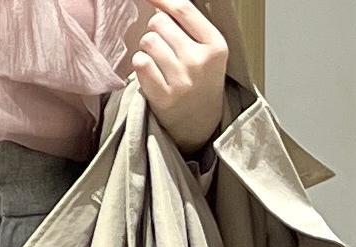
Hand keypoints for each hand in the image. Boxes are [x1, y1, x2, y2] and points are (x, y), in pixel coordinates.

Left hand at [131, 0, 228, 158]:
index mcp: (215, 44)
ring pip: (147, 41)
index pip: (183, 9)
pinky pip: (140, 63)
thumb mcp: (208, 51)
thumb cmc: (201, 81)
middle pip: (159, 23)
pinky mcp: (163, 97)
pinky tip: (150, 72)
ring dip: (147, 48)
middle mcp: (199, 61)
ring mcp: (181, 80)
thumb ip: (189, 26)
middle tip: (164, 46)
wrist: (201, 125)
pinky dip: (140, 64)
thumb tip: (159, 2)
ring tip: (158, 61)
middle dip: (155, 30)